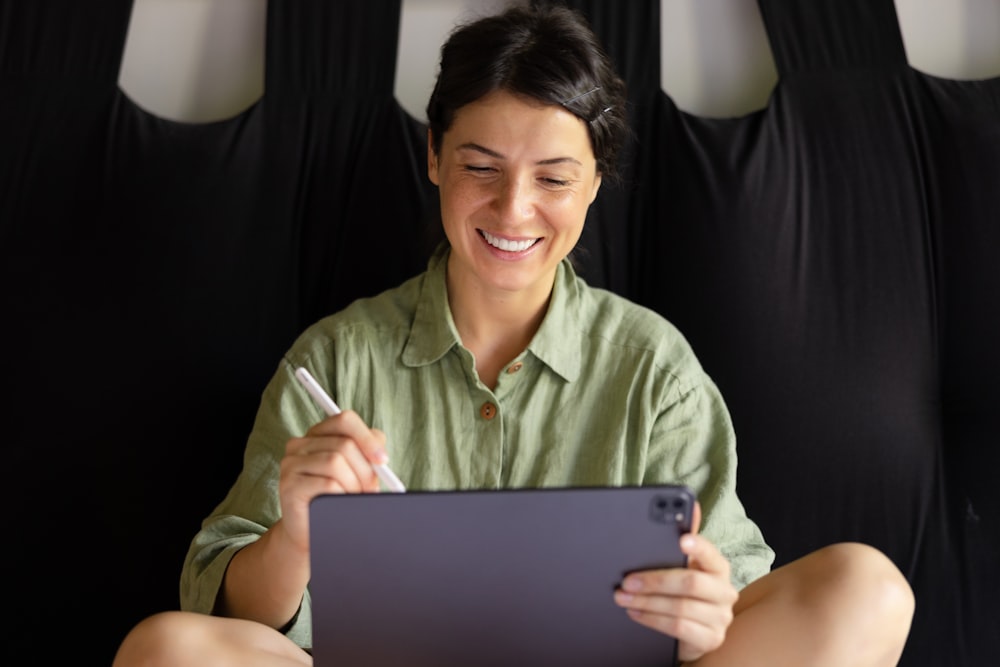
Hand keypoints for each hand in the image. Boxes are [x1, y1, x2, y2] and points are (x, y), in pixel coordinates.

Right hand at [277, 409, 387, 553]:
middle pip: (345, 444)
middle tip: (369, 490)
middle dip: (365, 471)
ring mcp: (290, 463)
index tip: (382, 460)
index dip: (367, 438)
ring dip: (353, 485)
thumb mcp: (357, 471)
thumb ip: (368, 454)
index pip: (345, 420)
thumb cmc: (337, 497)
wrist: (311, 530)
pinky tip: (337, 504)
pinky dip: (341, 495)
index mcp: (318, 434)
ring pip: (336, 462)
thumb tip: (381, 456)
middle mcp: (300, 444)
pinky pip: (327, 484)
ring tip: (352, 498)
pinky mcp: (289, 485)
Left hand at [613, 502, 737, 662]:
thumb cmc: (682, 592)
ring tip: (623, 597)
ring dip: (646, 602)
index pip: (711, 553)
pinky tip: (635, 612)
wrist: (692, 631)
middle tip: (627, 581)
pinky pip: (678, 628)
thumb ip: (681, 538)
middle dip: (654, 581)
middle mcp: (724, 591)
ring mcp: (720, 617)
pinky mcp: (710, 639)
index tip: (682, 540)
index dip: (698, 546)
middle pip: (690, 583)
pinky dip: (652, 619)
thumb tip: (693, 506)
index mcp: (718, 567)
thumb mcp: (680, 565)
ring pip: (680, 607)